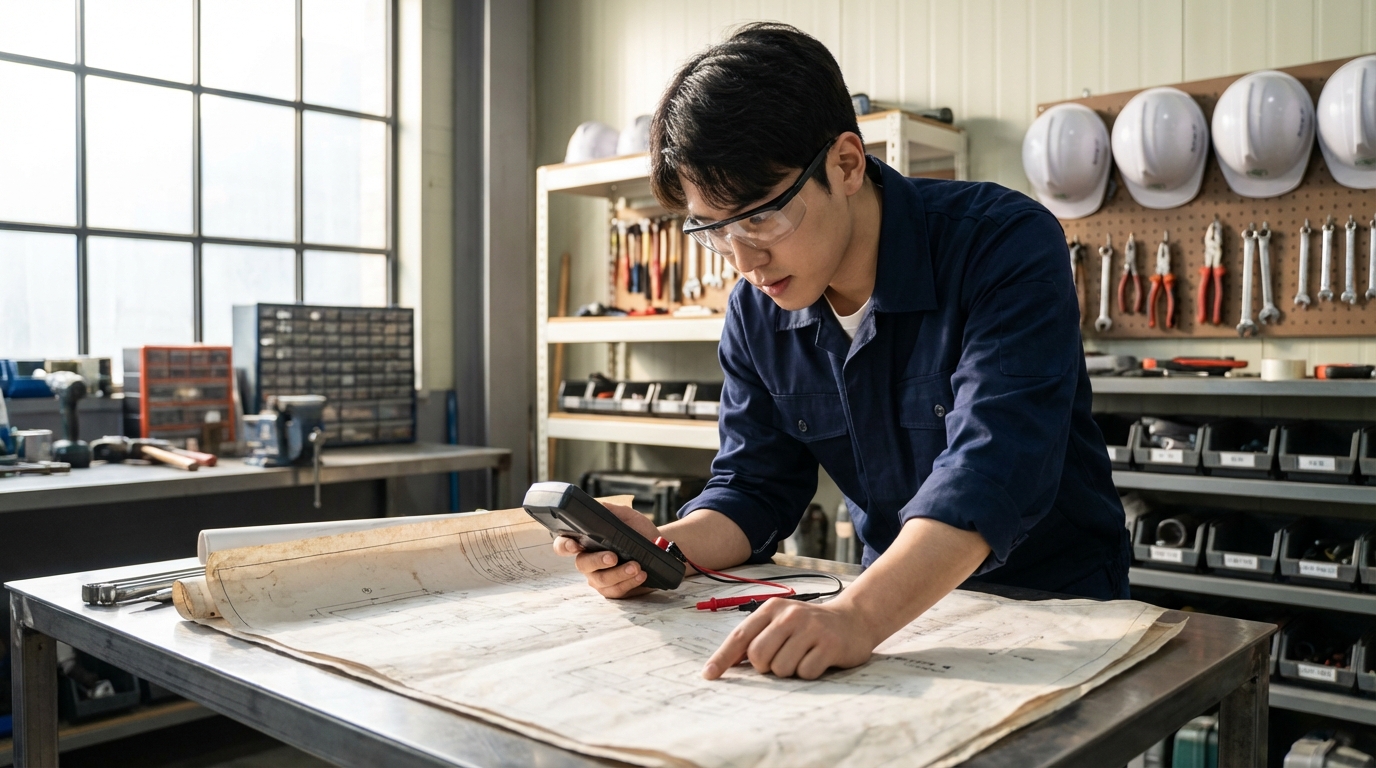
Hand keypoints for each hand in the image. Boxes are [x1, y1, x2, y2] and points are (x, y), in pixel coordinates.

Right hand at [552, 501, 662, 598]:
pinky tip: (641, 575)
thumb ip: (611, 511)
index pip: (564, 544)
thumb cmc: (640, 532)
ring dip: (619, 573)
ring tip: (636, 566)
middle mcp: (588, 561)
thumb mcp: (627, 517)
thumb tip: (596, 505)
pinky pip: (615, 590)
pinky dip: (629, 583)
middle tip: (613, 556)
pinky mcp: (613, 590)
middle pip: (582, 564)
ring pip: (601, 580)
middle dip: (597, 561)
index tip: (574, 545)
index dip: (564, 546)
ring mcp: (599, 577)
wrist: (662, 549)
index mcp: (586, 542)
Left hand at [701, 598, 877, 679]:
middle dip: (765, 666)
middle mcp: (790, 615)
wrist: (853, 620)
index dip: (722, 658)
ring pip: (781, 668)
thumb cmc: (808, 627)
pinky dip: (808, 673)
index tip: (709, 675)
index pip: (740, 636)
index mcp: (772, 608)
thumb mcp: (780, 623)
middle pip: (758, 656)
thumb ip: (755, 639)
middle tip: (781, 659)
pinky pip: (805, 673)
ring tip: (803, 656)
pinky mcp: (830, 645)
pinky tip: (818, 659)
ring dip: (790, 670)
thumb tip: (724, 665)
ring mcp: (811, 629)